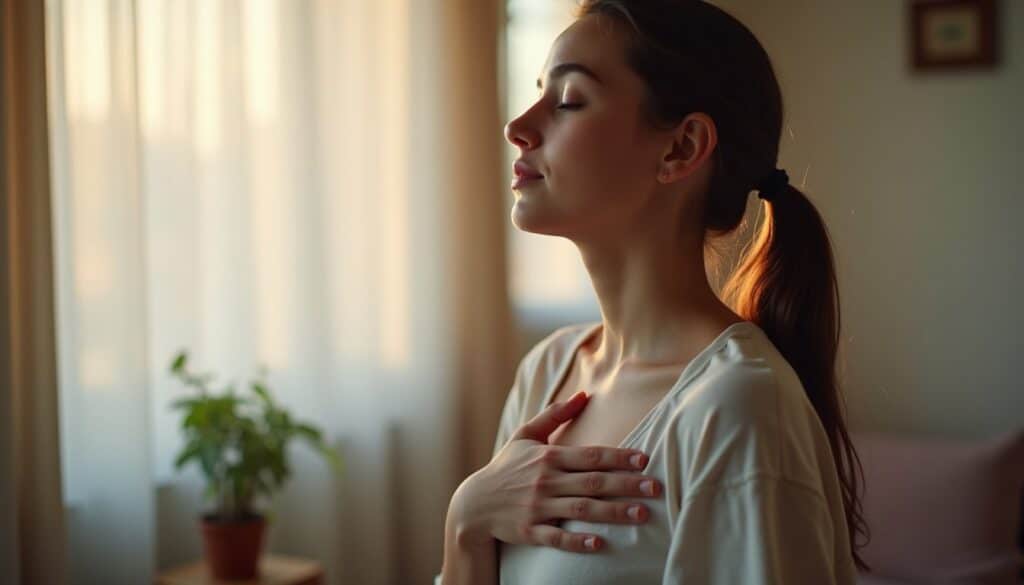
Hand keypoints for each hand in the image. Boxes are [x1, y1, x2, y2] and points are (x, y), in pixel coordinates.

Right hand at [449, 391, 661, 552]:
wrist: (475, 502)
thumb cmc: (506, 466)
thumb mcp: (526, 435)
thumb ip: (555, 415)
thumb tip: (583, 394)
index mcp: (548, 458)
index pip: (590, 455)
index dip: (618, 457)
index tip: (644, 459)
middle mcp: (545, 482)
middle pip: (592, 482)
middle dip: (626, 485)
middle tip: (656, 488)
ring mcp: (537, 508)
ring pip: (581, 511)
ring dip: (612, 513)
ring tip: (641, 514)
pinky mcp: (529, 531)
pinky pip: (556, 538)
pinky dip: (577, 541)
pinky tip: (599, 543)